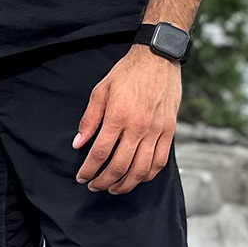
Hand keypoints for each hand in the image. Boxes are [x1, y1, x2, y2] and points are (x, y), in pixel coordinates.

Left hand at [71, 44, 182, 193]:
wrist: (158, 58)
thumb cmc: (128, 73)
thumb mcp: (101, 91)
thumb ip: (89, 119)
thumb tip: (78, 143)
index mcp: (118, 116)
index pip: (100, 152)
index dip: (89, 169)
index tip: (82, 177)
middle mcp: (138, 127)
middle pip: (119, 166)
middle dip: (104, 181)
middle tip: (94, 186)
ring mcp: (156, 131)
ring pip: (141, 169)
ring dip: (125, 184)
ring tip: (114, 188)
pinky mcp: (169, 131)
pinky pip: (159, 162)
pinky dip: (147, 175)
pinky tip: (137, 178)